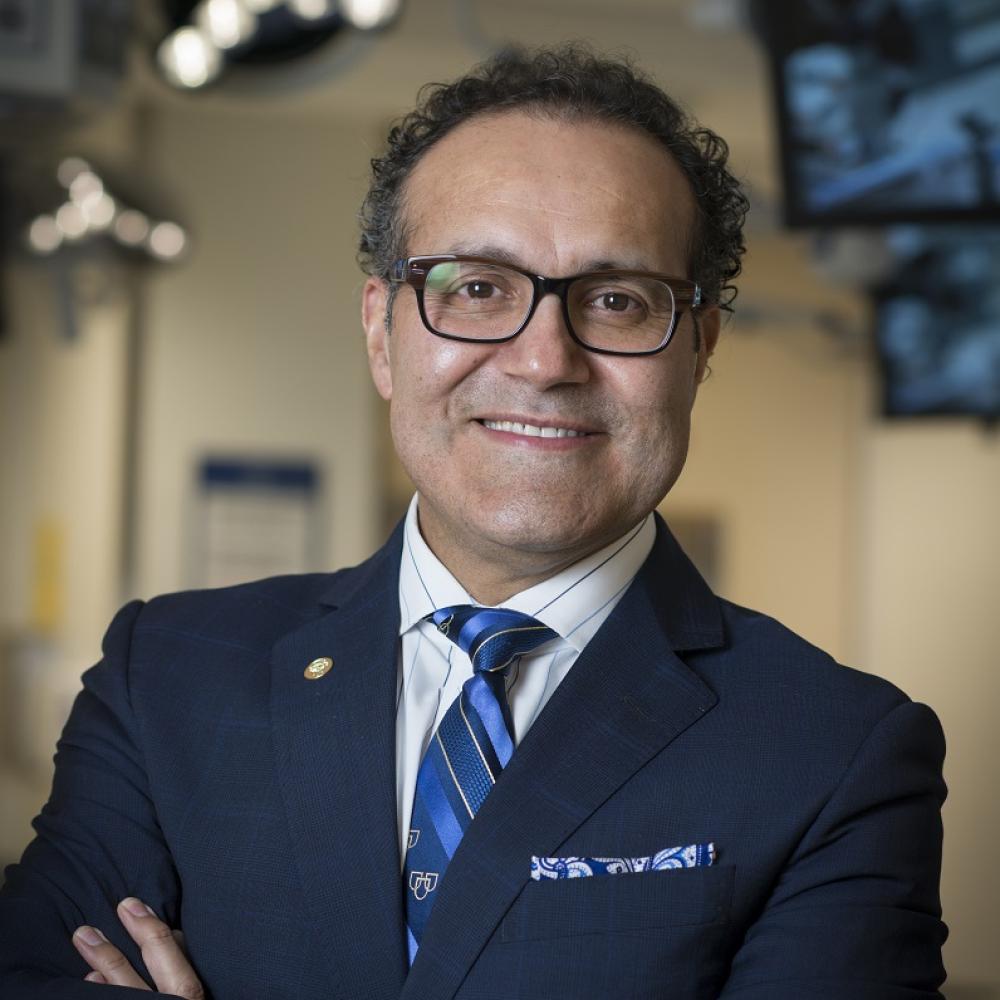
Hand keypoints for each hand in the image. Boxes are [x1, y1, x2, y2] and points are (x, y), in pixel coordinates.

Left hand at [72, 898, 203, 997]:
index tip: (131, 904)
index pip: (170, 954)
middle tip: (109, 912)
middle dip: (122, 941)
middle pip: (142, 972)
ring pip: (120, 993)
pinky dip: (98, 993)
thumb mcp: (193, 990)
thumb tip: (170, 933)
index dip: (149, 927)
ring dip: (101, 962)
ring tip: (84, 938)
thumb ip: (183, 965)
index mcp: (187, 997)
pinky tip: (88, 979)